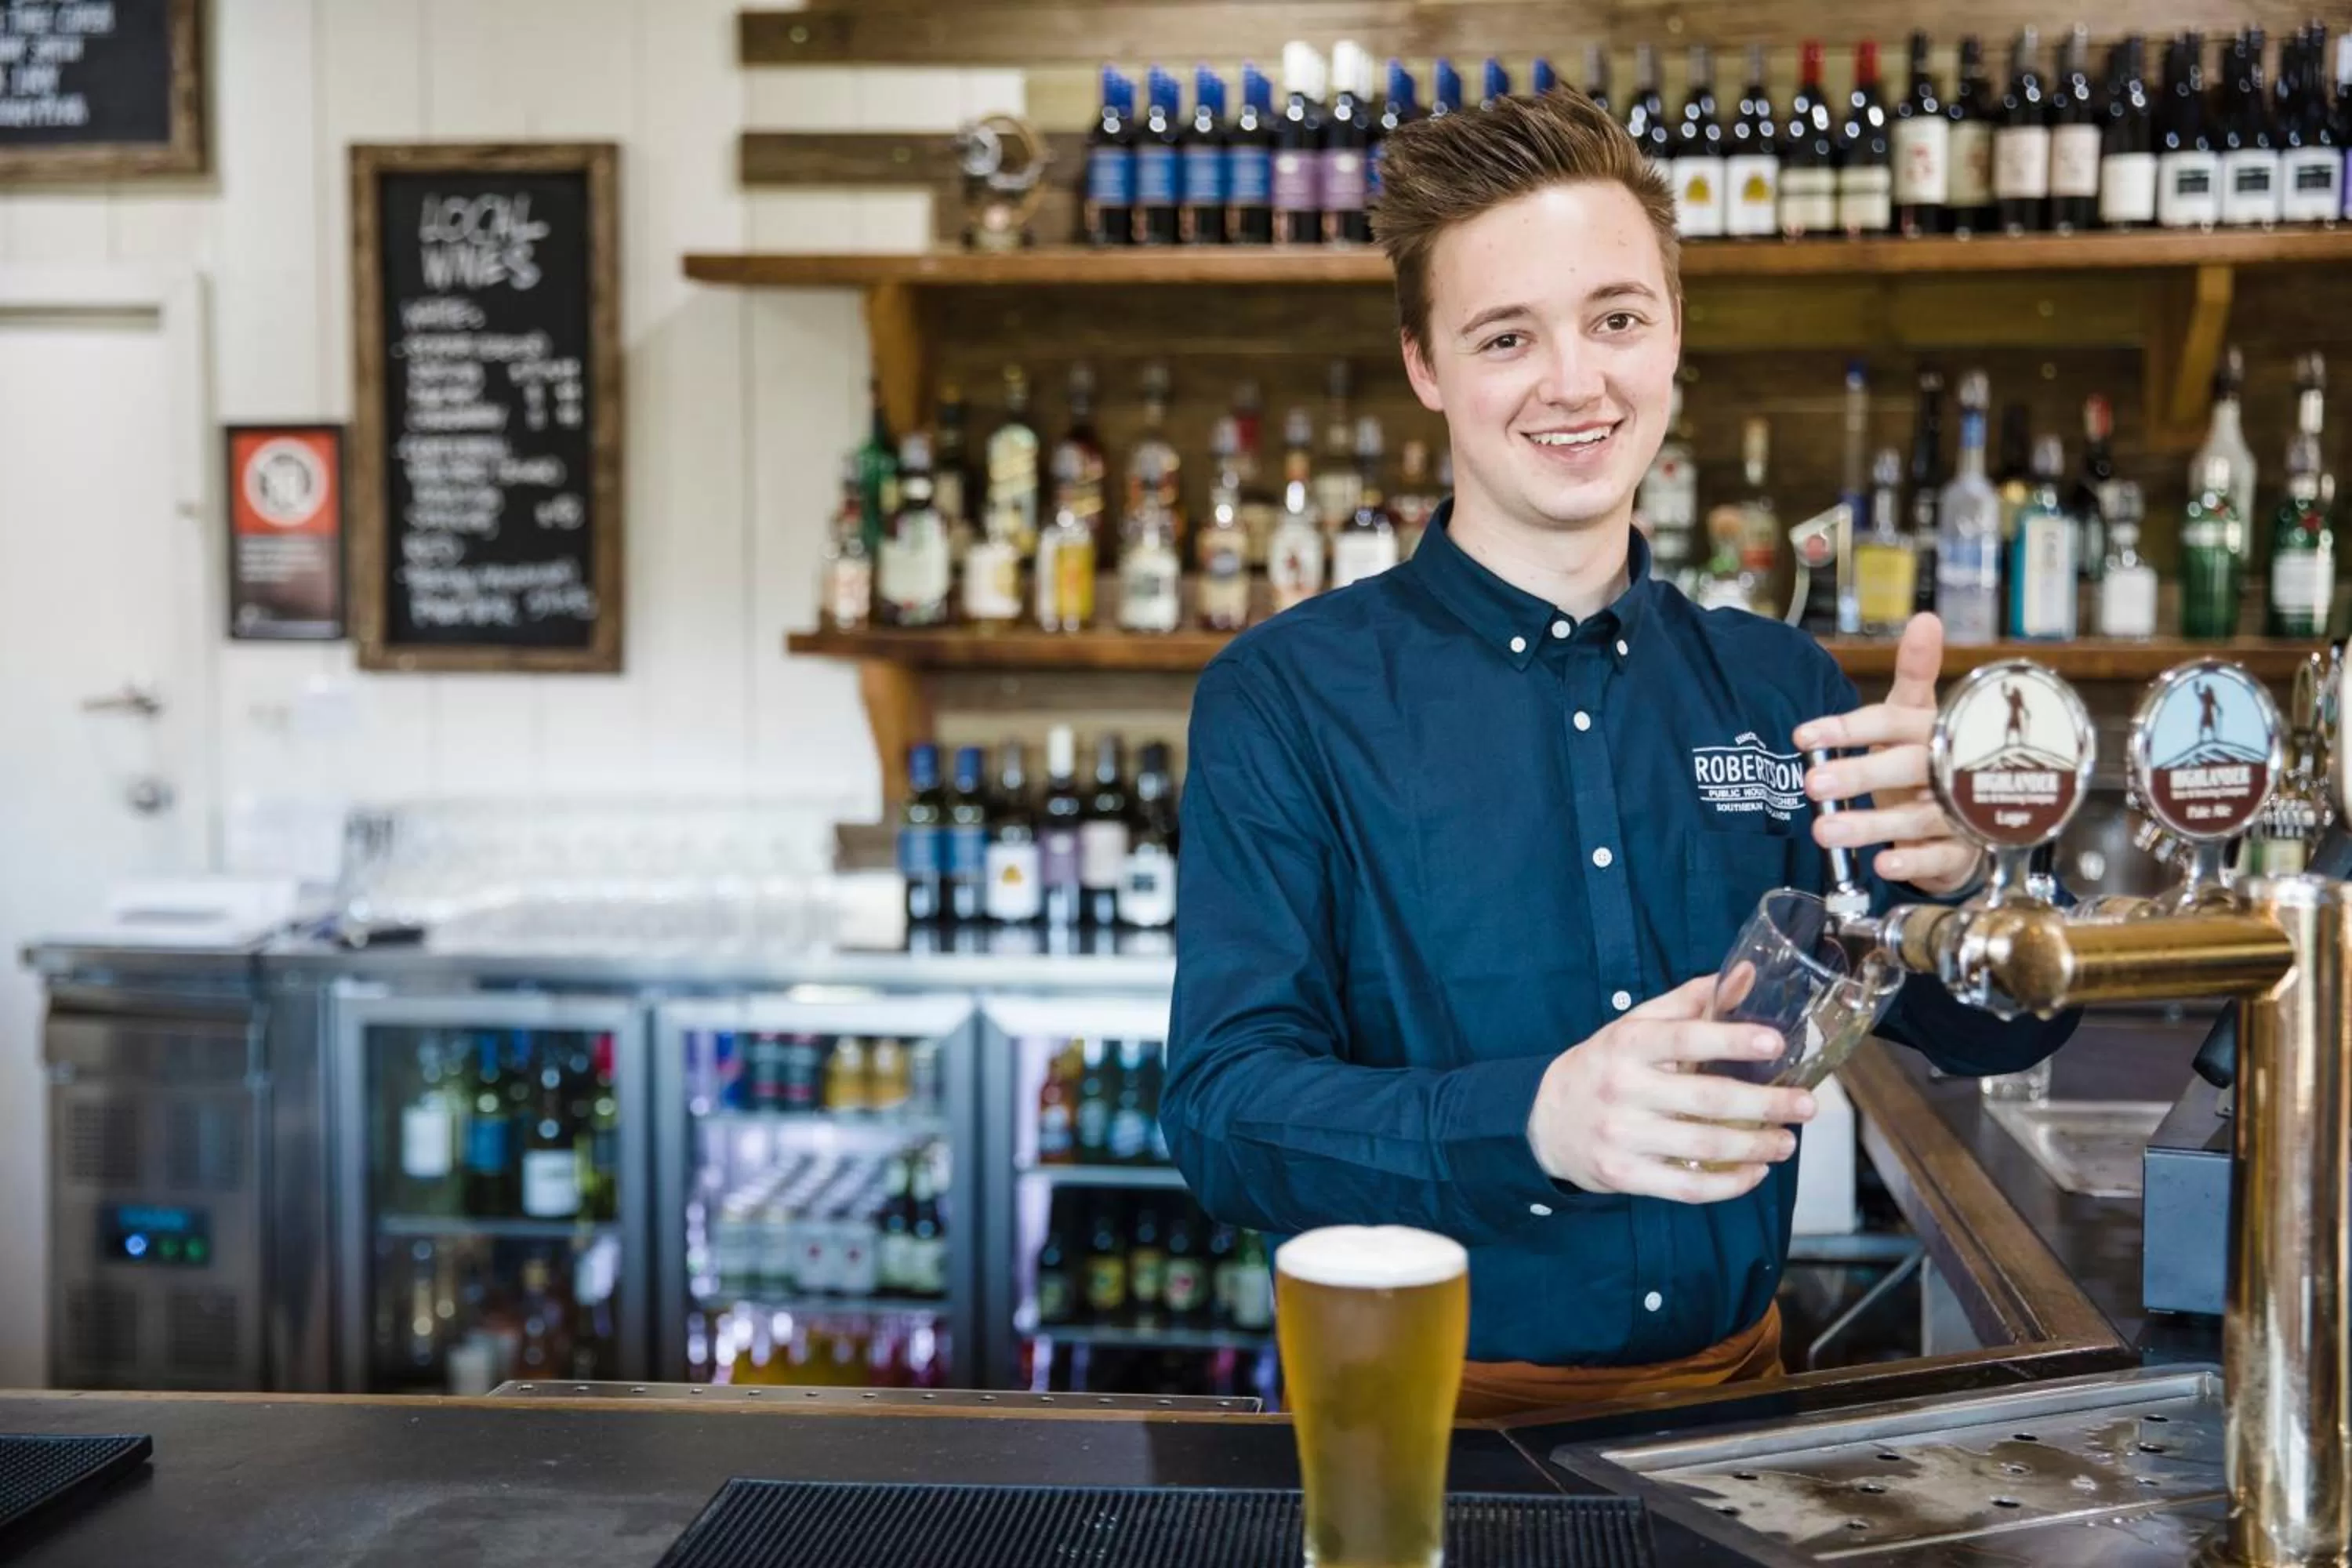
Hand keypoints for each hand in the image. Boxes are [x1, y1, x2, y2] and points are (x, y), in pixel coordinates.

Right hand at [1526, 975, 1819, 1202]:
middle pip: (1705, 1098)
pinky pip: (1685, 1187)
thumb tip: (1746, 972)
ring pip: (1702, 1146)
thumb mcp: (1636, 1026)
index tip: (1776, 1043)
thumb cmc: (1605, 1066)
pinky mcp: (1622, 1175)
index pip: (1684, 1037)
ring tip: (1788, 1142)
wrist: (1545, 1120)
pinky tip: (1755, 1173)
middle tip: (1806, 1106)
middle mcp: (1621, 1089)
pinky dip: (1728, 1185)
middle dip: (1765, 1103)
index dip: (1732, 1040)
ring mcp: (1621, 1136)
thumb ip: (1691, 1002)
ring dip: (1755, 1147)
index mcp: (1627, 1044)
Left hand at [1792, 612, 1984, 896]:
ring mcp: (1959, 811)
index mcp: (1933, 729)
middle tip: (1811, 783)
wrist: (1969, 812)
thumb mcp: (1918, 712)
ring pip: (1917, 817)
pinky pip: (1939, 857)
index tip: (1804, 735)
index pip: (1892, 721)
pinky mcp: (1962, 850)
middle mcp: (1949, 768)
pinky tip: (1883, 864)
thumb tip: (1926, 618)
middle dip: (1860, 775)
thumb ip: (1914, 672)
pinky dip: (1912, 862)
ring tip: (1824, 831)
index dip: (1850, 727)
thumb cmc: (1930, 755)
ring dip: (1871, 825)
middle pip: (1907, 767)